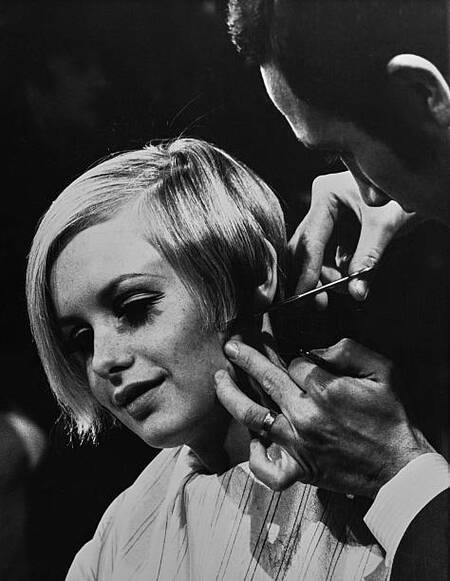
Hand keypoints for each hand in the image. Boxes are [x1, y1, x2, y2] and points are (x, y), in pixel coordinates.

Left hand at [215, 337, 432, 496]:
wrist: (398, 467)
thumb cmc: (391, 417)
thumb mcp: (382, 371)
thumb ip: (348, 351)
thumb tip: (316, 350)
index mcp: (324, 388)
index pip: (290, 360)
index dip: (280, 348)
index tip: (271, 338)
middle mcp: (304, 414)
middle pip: (264, 379)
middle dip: (243, 357)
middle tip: (229, 345)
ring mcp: (297, 444)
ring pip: (252, 416)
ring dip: (230, 395)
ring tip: (219, 380)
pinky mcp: (300, 470)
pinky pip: (268, 470)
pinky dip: (255, 457)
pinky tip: (253, 441)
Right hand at [290, 171, 414, 305]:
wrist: (421, 188)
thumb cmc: (402, 197)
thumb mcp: (384, 227)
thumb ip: (367, 260)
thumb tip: (356, 292)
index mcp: (326, 195)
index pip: (310, 240)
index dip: (306, 270)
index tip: (302, 295)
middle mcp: (322, 205)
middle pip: (306, 249)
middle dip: (315, 276)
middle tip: (321, 302)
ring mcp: (328, 218)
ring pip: (317, 256)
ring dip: (330, 277)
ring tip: (351, 285)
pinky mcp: (339, 229)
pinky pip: (331, 257)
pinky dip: (339, 271)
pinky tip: (352, 276)